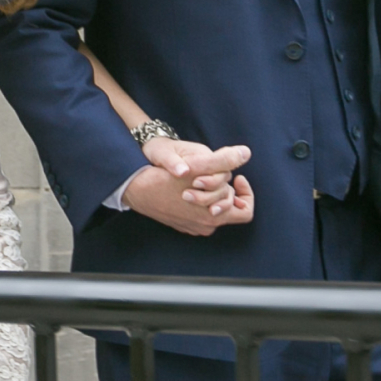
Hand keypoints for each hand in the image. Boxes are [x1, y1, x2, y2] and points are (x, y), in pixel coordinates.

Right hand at [124, 143, 254, 235]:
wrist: (134, 189)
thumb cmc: (164, 180)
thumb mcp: (197, 167)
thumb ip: (224, 160)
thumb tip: (246, 153)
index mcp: (214, 216)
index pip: (245, 210)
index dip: (245, 192)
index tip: (236, 177)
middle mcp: (206, 226)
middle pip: (229, 208)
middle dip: (226, 189)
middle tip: (214, 173)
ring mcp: (193, 227)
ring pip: (215, 210)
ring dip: (213, 193)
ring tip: (200, 178)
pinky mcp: (182, 224)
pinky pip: (200, 214)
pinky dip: (201, 201)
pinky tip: (190, 186)